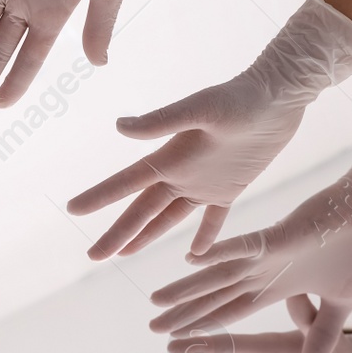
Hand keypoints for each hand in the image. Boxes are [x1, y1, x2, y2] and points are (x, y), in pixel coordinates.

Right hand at [67, 0, 351, 258]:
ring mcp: (204, 183)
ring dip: (147, 235)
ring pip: (168, 218)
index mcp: (170, 157)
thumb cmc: (242, 98)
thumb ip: (162, 120)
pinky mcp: (230, 187)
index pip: (127, 184)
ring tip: (125, 254)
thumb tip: (120, 127)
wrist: (278, 96)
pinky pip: (212, 220)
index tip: (73, 210)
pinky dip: (204, 239)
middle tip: (94, 256)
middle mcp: (181, 173)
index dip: (99, 198)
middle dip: (117, 233)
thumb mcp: (202, 109)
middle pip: (142, 210)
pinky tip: (194, 256)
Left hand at [150, 147, 351, 352]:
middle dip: (186, 312)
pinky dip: (222, 252)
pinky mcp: (280, 236)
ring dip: (190, 286)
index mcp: (275, 287)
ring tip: (158, 299)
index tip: (180, 345)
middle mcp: (264, 271)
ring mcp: (268, 254)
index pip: (232, 311)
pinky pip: (246, 245)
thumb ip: (321, 331)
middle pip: (216, 296)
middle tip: (153, 327)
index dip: (206, 327)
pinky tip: (194, 260)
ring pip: (220, 273)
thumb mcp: (340, 304)